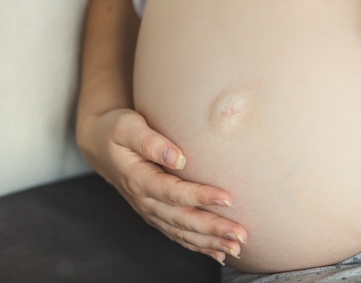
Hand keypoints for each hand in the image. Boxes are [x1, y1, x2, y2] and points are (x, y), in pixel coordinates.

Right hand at [79, 108, 246, 265]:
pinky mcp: (156, 215)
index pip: (172, 192)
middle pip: (181, 219)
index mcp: (138, 179)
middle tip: (240, 234)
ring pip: (182, 232)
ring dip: (210, 242)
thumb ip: (150, 141)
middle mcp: (144, 201)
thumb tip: (178, 157)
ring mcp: (149, 211)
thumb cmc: (117, 130)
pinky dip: (199, 247)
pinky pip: (178, 235)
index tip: (227, 198)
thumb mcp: (127, 127)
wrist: (100, 144)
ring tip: (237, 248)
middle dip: (212, 229)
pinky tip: (219, 253)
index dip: (200, 197)